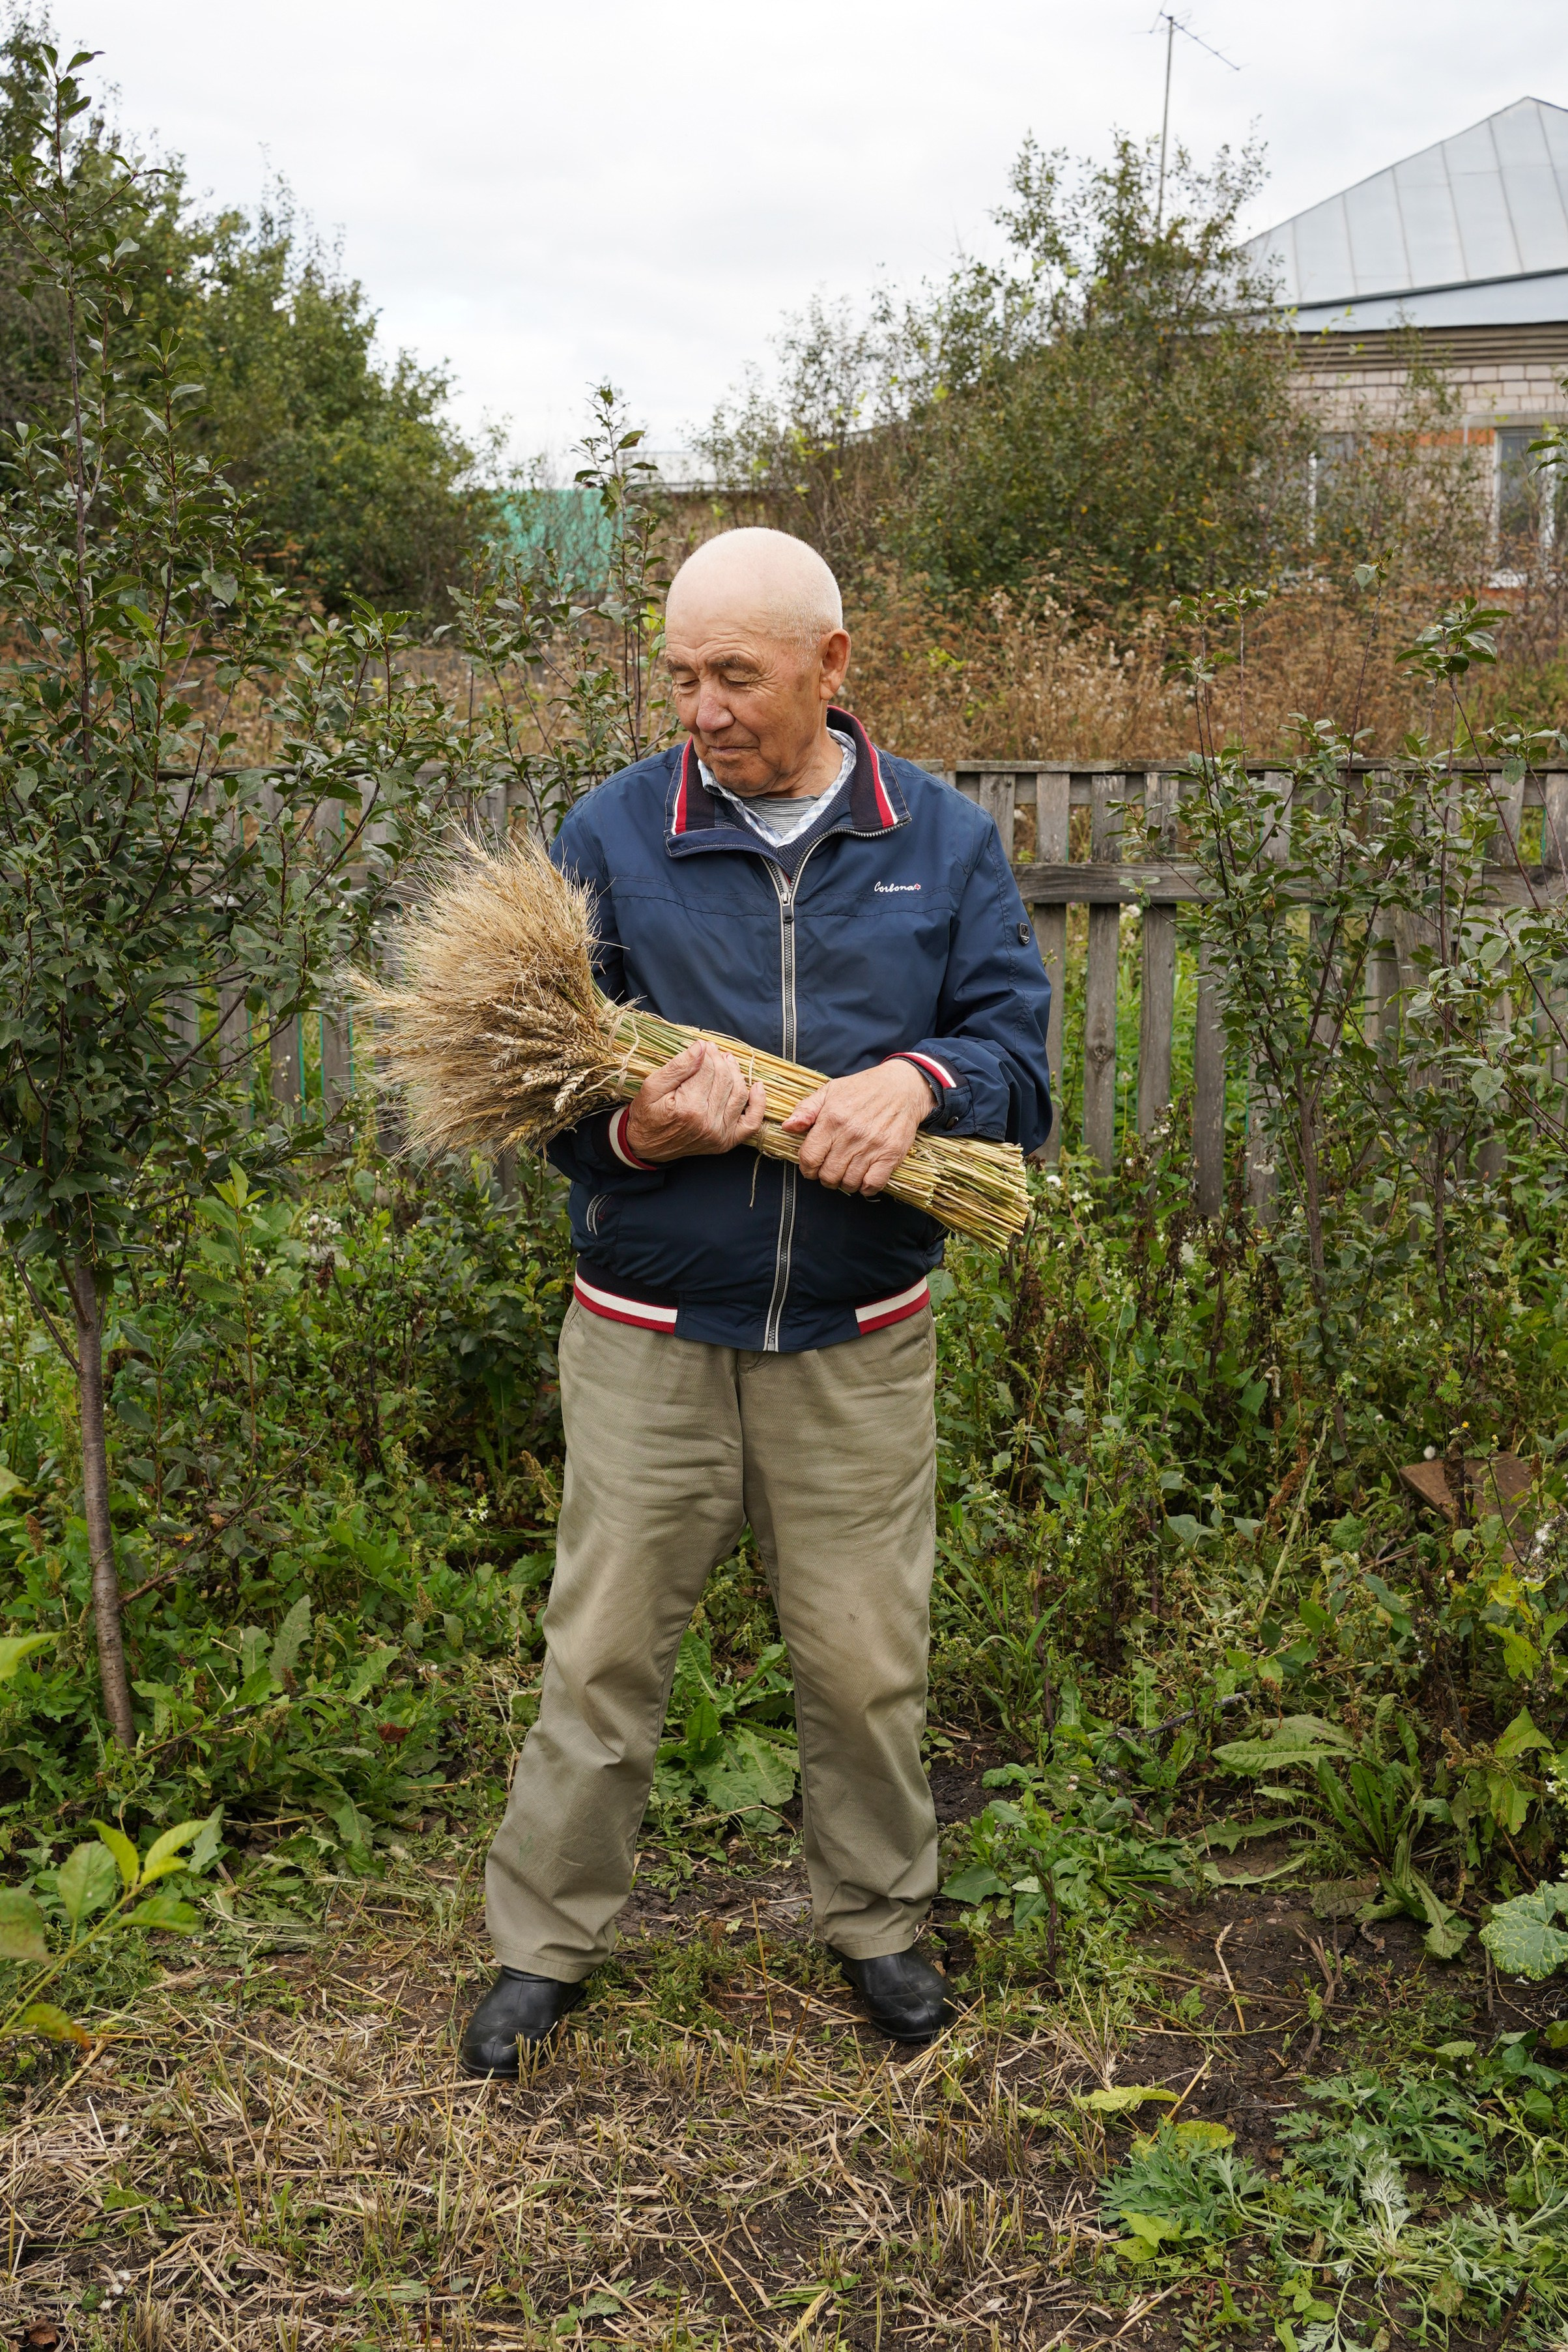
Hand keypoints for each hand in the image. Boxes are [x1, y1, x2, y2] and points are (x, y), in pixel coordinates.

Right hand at [625, 1038, 766, 1163]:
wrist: (646, 1146)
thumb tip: (701, 1047)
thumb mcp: (652, 1086)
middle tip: (712, 1050)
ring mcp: (719, 1134)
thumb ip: (678, 1067)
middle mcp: (708, 1122)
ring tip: (727, 1061)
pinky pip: (751, 1123)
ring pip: (739, 1094)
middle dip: (720, 1060)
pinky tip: (757, 1087)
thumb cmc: (647, 1114)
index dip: (707, 1053)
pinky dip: (759, 1104)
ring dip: (737, 1073)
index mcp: (689, 1108)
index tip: (703, 1045)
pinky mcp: (726, 1141)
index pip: (708, 1070)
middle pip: (725, 1079)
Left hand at [781, 1060, 931, 1196]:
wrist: (902, 1087)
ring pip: (849, 1182)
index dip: (807, 1168)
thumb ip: (805, 1110)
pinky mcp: (891, 1154)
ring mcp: (872, 1146)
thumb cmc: (862, 1089)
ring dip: (844, 1182)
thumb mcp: (829, 1091)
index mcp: (832, 1119)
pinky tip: (863, 1177)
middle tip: (829, 1170)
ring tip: (846, 1173)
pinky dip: (865, 1187)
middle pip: (828, 1174)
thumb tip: (788, 1127)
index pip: (810, 1157)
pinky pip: (873, 1184)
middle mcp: (851, 1134)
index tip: (811, 1167)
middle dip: (824, 1177)